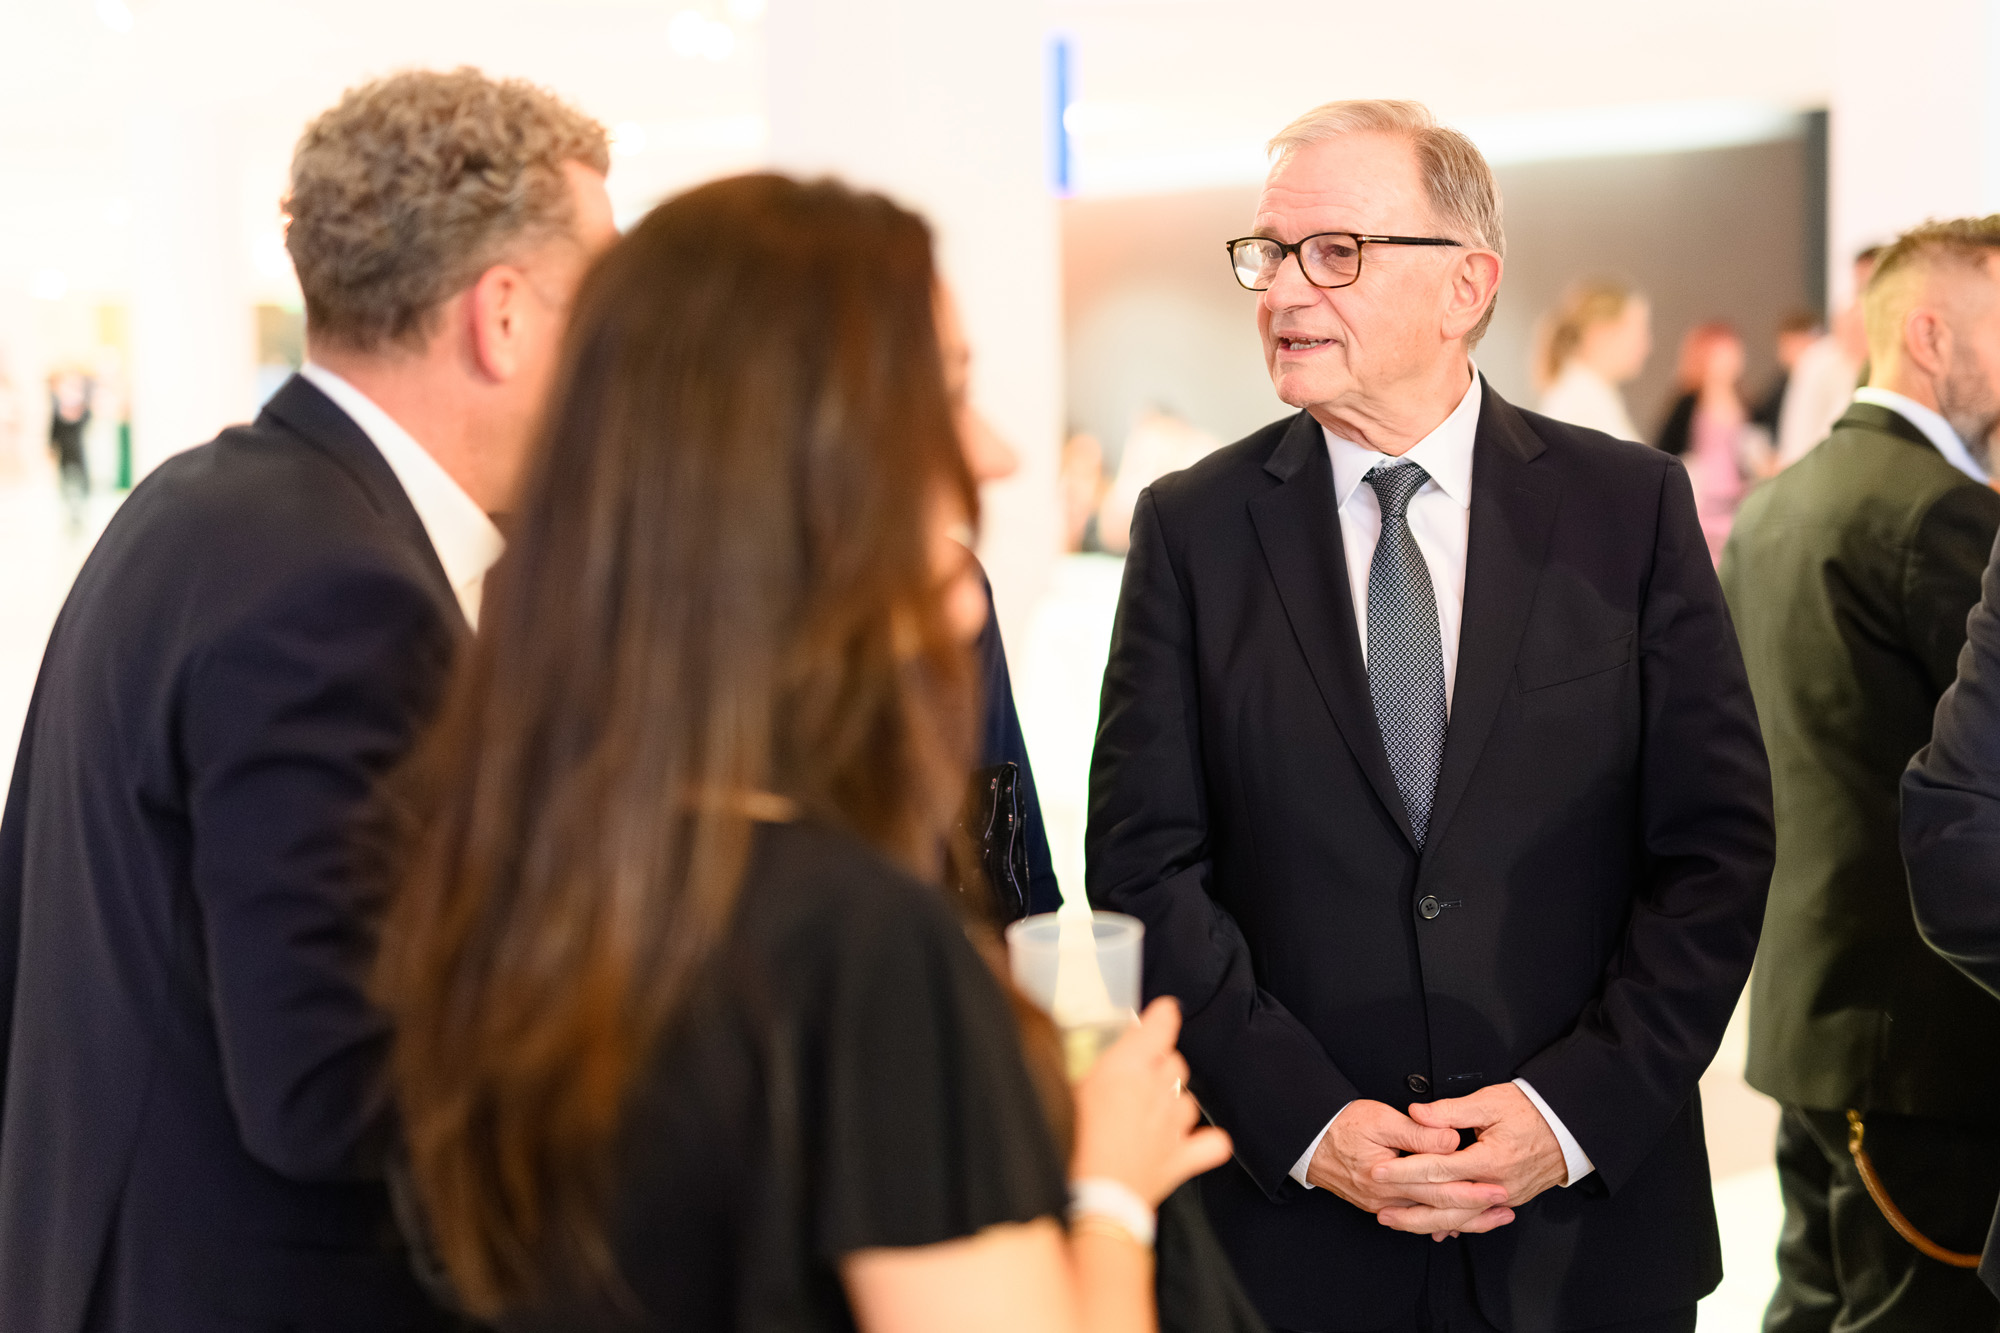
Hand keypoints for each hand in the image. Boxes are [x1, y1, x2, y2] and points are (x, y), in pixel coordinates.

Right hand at [1070, 997, 1233, 1205]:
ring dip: (1176, 1103)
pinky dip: (1207, 1142)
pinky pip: (1212, 1144)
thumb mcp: (1066, 1091)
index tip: (1161, 1014)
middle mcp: (1157, 1089)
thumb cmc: (1069, 1142)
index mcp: (1128, 1066)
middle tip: (1135, 1079)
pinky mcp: (1181, 1158)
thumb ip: (1084, 1068)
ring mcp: (1173, 1125)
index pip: (1161, 1025)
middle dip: (1160, 1066)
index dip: (1163, 1017)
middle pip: (1176, 1062)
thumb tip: (1085, 1055)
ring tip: (1152, 1114)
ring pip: (1190, 1100)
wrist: (1090, 1198)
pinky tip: (1196, 1142)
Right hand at [1306, 1100, 1512, 1236]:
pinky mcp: (1380, 1205)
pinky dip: (1439, 1222)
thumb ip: (1418, 1132)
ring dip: (1462, 1221)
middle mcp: (1386, 1199)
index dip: (1471, 1190)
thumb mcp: (1381, 1119)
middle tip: (1505, 1208)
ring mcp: (1382, 1206)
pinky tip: (1457, 1223)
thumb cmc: (1342, 1124)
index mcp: (1388, 1177)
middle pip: (1438, 1211)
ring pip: (1429, 1220)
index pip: (1438, 1189)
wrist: (1309, 1139)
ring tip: (1491, 1218)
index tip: (1497, 1188)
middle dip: (1475, 1212)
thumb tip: (1451, 1141)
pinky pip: (1415, 1219)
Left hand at [1370, 1084, 1567, 1234]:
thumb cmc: (1531, 1110)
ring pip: (1461, 1218)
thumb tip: (1417, 1113)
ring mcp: (1506, 1196)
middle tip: (1381, 1210)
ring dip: (1428, 1223)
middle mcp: (1498, 1185)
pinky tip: (1435, 1230)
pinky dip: (1455, 1224)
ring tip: (1398, 1222)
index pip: (1438, 1169)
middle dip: (1410, 1210)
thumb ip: (1450, 1111)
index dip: (1405, 1171)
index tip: (1379, 1171)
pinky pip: (1478, 1218)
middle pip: (1446, 1205)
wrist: (1570, 1127)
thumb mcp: (1490, 1102)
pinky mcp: (1510, 1199)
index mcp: (1490, 1159)